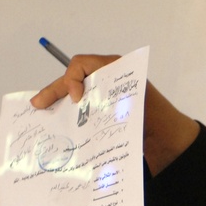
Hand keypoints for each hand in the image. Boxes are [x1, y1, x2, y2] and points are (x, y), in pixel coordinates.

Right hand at [30, 52, 199, 174]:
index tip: (77, 100)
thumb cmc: (156, 117)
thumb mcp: (134, 100)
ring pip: (73, 99)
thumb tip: (78, 98)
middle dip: (53, 92)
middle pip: (72, 81)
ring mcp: (101, 98)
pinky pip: (80, 114)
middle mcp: (105, 81)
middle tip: (37, 106)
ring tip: (41, 119)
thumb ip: (109, 95)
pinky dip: (69, 121)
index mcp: (114, 70)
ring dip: (58, 107)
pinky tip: (57, 132)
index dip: (73, 79)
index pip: (81, 64)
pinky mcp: (101, 115)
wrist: (169, 141)